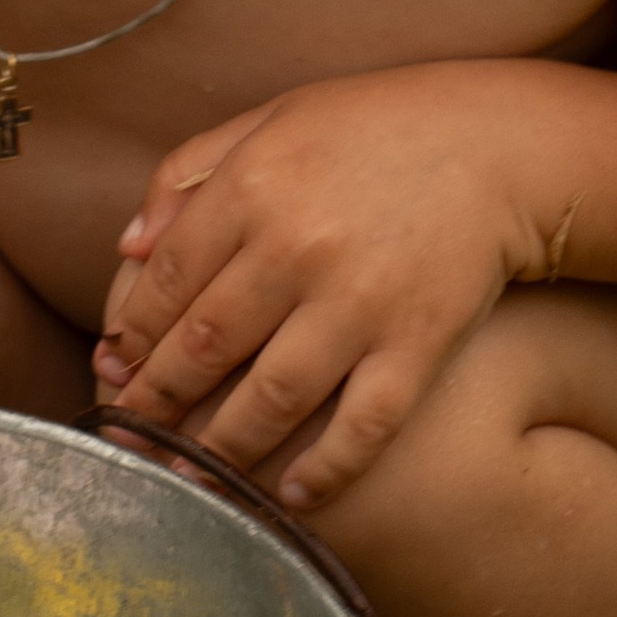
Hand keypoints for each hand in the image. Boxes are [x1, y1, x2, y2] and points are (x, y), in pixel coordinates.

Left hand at [91, 69, 545, 508]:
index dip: (132, 333)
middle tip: (131, 435)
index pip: (166, 278)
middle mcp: (298, 247)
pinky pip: (363, 425)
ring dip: (221, 448)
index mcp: (253, 187)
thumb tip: (127, 247)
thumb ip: (190, 174)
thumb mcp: (272, 121)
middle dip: (156, 399)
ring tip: (189, 476)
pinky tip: (290, 495)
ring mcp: (361, 301)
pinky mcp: (420, 342)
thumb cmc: (375, 129)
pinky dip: (324, 470)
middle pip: (205, 344)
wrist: (501, 143)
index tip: (115, 366)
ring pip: (271, 397)